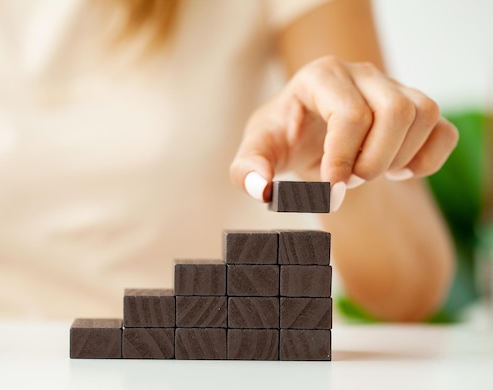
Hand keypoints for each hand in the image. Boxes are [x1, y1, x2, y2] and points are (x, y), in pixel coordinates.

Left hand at [230, 56, 458, 210]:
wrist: (304, 134)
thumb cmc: (281, 138)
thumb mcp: (257, 151)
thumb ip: (248, 170)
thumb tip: (262, 191)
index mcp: (321, 76)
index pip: (350, 114)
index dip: (342, 159)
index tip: (328, 188)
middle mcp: (361, 73)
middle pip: (395, 111)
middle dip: (371, 159)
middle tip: (344, 178)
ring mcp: (392, 87)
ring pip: (424, 114)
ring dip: (398, 158)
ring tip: (365, 171)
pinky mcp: (414, 108)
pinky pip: (443, 131)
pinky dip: (426, 160)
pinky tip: (397, 171)